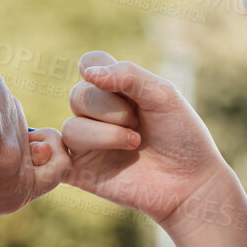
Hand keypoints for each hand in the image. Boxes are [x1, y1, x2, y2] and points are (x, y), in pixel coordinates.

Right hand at [60, 51, 236, 233]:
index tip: (127, 88)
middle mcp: (98, 114)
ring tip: (134, 144)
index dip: (100, 70)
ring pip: (71, 128)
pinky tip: (89, 158)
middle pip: (79, 96)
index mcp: (116, 90)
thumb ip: (127, 76)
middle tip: (138, 123)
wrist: (191, 182)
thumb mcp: (163, 95)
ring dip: (105, 135)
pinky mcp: (82, 173)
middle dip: (111, 109)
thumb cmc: (182, 136)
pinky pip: (54, 158)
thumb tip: (87, 73)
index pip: (89, 63)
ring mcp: (89, 144)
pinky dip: (57, 155)